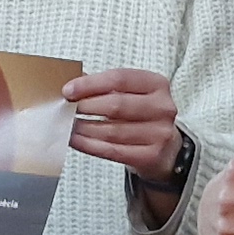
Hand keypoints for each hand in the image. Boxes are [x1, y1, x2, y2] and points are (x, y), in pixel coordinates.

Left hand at [63, 66, 183, 181]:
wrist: (165, 148)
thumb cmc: (141, 116)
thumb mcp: (131, 94)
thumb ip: (104, 87)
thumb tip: (71, 85)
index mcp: (157, 84)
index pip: (119, 78)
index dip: (90, 84)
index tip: (68, 90)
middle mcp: (162, 108)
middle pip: (116, 104)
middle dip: (86, 106)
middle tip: (67, 108)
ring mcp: (159, 133)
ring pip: (112, 130)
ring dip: (84, 128)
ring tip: (69, 125)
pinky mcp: (151, 156)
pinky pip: (113, 150)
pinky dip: (90, 145)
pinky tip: (76, 140)